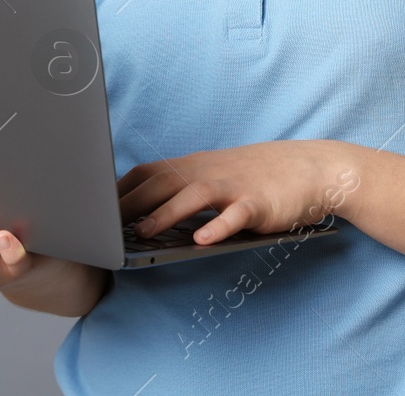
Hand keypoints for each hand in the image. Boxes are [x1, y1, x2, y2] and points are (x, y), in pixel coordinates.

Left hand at [117, 139, 359, 243]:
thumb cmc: (261, 176)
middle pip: (161, 182)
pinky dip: (218, 226)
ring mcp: (235, 186)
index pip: (147, 172)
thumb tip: (146, 214)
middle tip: (101, 227)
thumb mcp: (218, 175)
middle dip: (129, 203)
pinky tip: (202, 239)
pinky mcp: (259, 203)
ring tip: (143, 234)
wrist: (313, 168)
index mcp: (196, 165)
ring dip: (165, 214)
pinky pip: (236, 215)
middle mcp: (210, 171)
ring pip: (193, 195)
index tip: (91, 209)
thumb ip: (186, 189)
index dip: (117, 190)